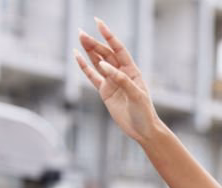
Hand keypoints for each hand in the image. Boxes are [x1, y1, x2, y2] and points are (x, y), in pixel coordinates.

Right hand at [75, 18, 162, 143]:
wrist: (142, 130)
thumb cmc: (144, 112)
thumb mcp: (136, 95)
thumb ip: (121, 80)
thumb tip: (104, 65)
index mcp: (132, 71)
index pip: (118, 49)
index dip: (109, 36)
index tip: (98, 23)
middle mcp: (121, 74)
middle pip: (105, 54)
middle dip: (94, 43)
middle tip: (81, 33)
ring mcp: (112, 82)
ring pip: (98, 62)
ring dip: (89, 51)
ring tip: (79, 38)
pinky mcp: (105, 92)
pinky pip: (92, 76)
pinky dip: (84, 67)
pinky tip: (77, 56)